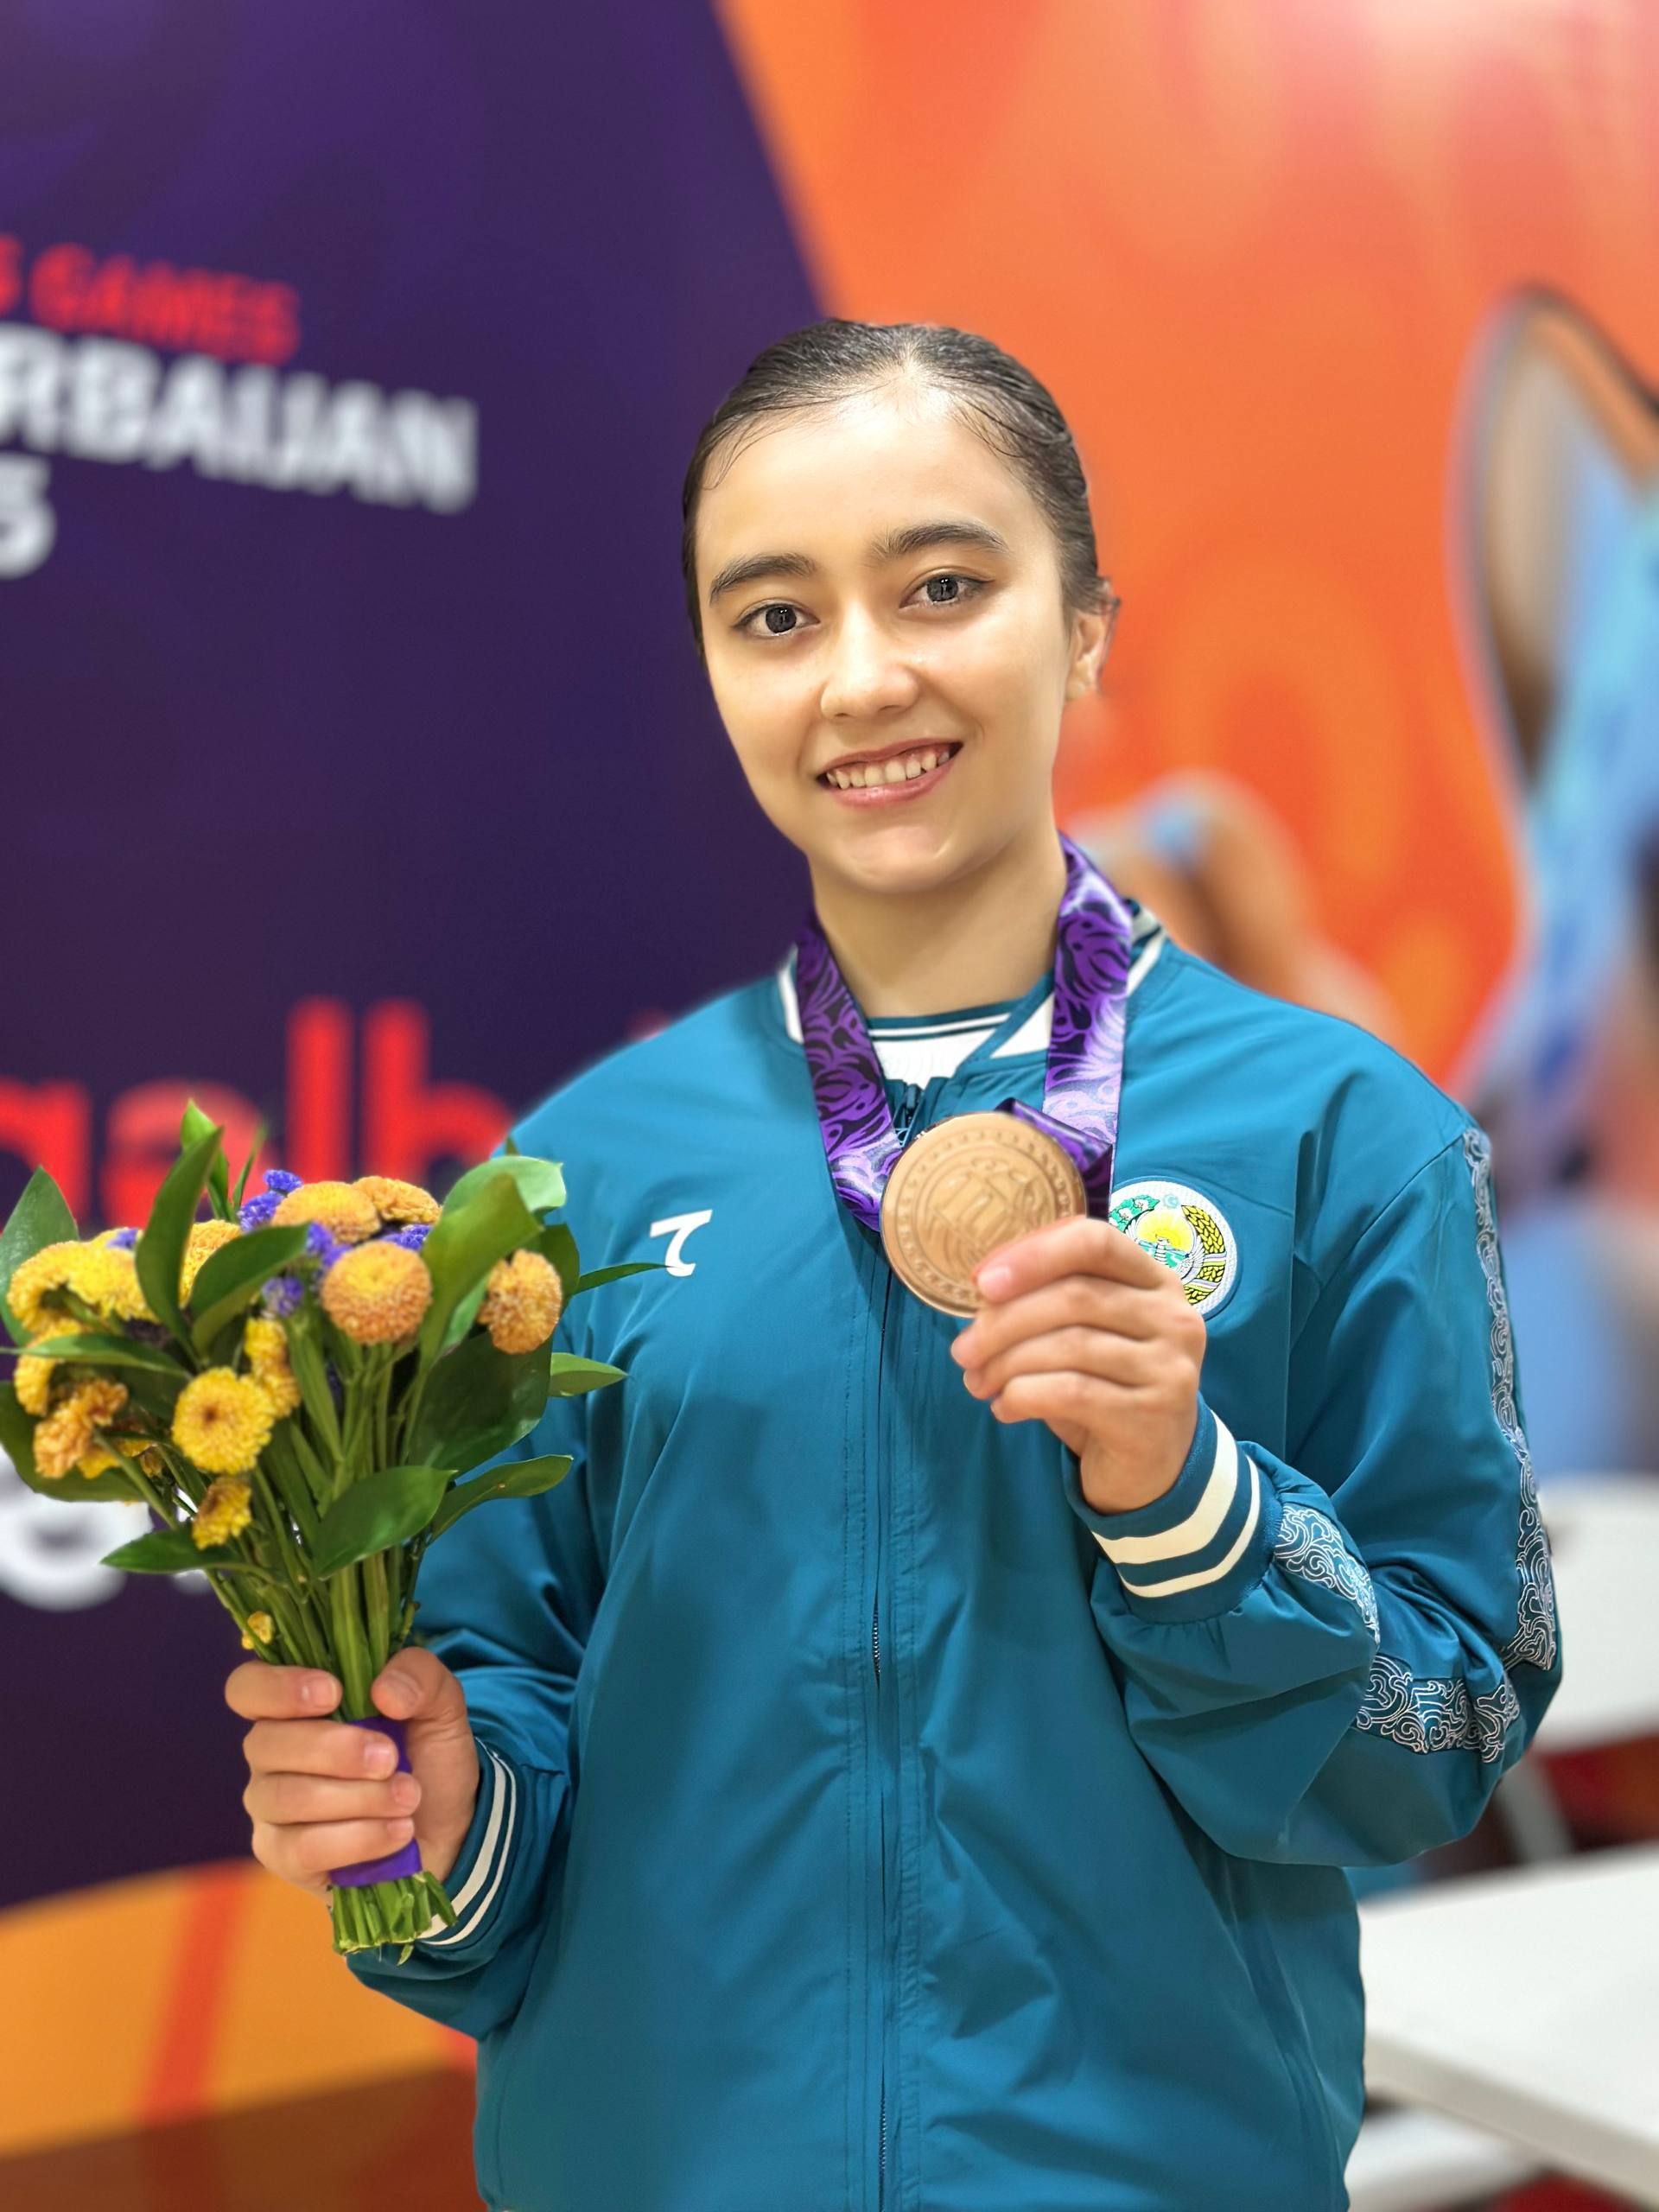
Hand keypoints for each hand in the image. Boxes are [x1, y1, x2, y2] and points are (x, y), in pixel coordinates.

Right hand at [227, 1648, 480, 1897]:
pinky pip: (302, 1848)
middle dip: (337, 1750)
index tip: (332, 1694)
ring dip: (359, 1797)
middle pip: (266, 1744)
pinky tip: (397, 1831)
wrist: (447, 1828)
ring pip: (287, 1797)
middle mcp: (270, 1752)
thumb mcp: (440, 1704)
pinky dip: (359, 1838)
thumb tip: (383, 1690)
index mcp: (296, 1704)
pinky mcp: (282, 1856)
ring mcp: (270, 1806)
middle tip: (391, 1758)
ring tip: (408, 1797)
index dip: (278, 1688)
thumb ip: (419, 1676)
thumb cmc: (426, 1757)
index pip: (247, 1687)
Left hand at [949, 1215, 1205, 1515]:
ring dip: (1007, 1364)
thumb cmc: (1105, 1384)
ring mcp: (1170, 1365)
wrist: (1151, 1462)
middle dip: (1004, 1322)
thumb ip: (1047, 1300)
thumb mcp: (1082, 1333)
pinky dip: (1024, 1396)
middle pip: (1075, 1296)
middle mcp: (1173, 1315)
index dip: (1034, 1254)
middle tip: (962, 1350)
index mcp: (1153, 1279)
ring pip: (1070, 1346)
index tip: (982, 1283)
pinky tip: (1004, 1408)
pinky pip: (1072, 1392)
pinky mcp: (1154, 1414)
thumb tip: (983, 1292)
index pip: (1095, 1240)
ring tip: (976, 1382)